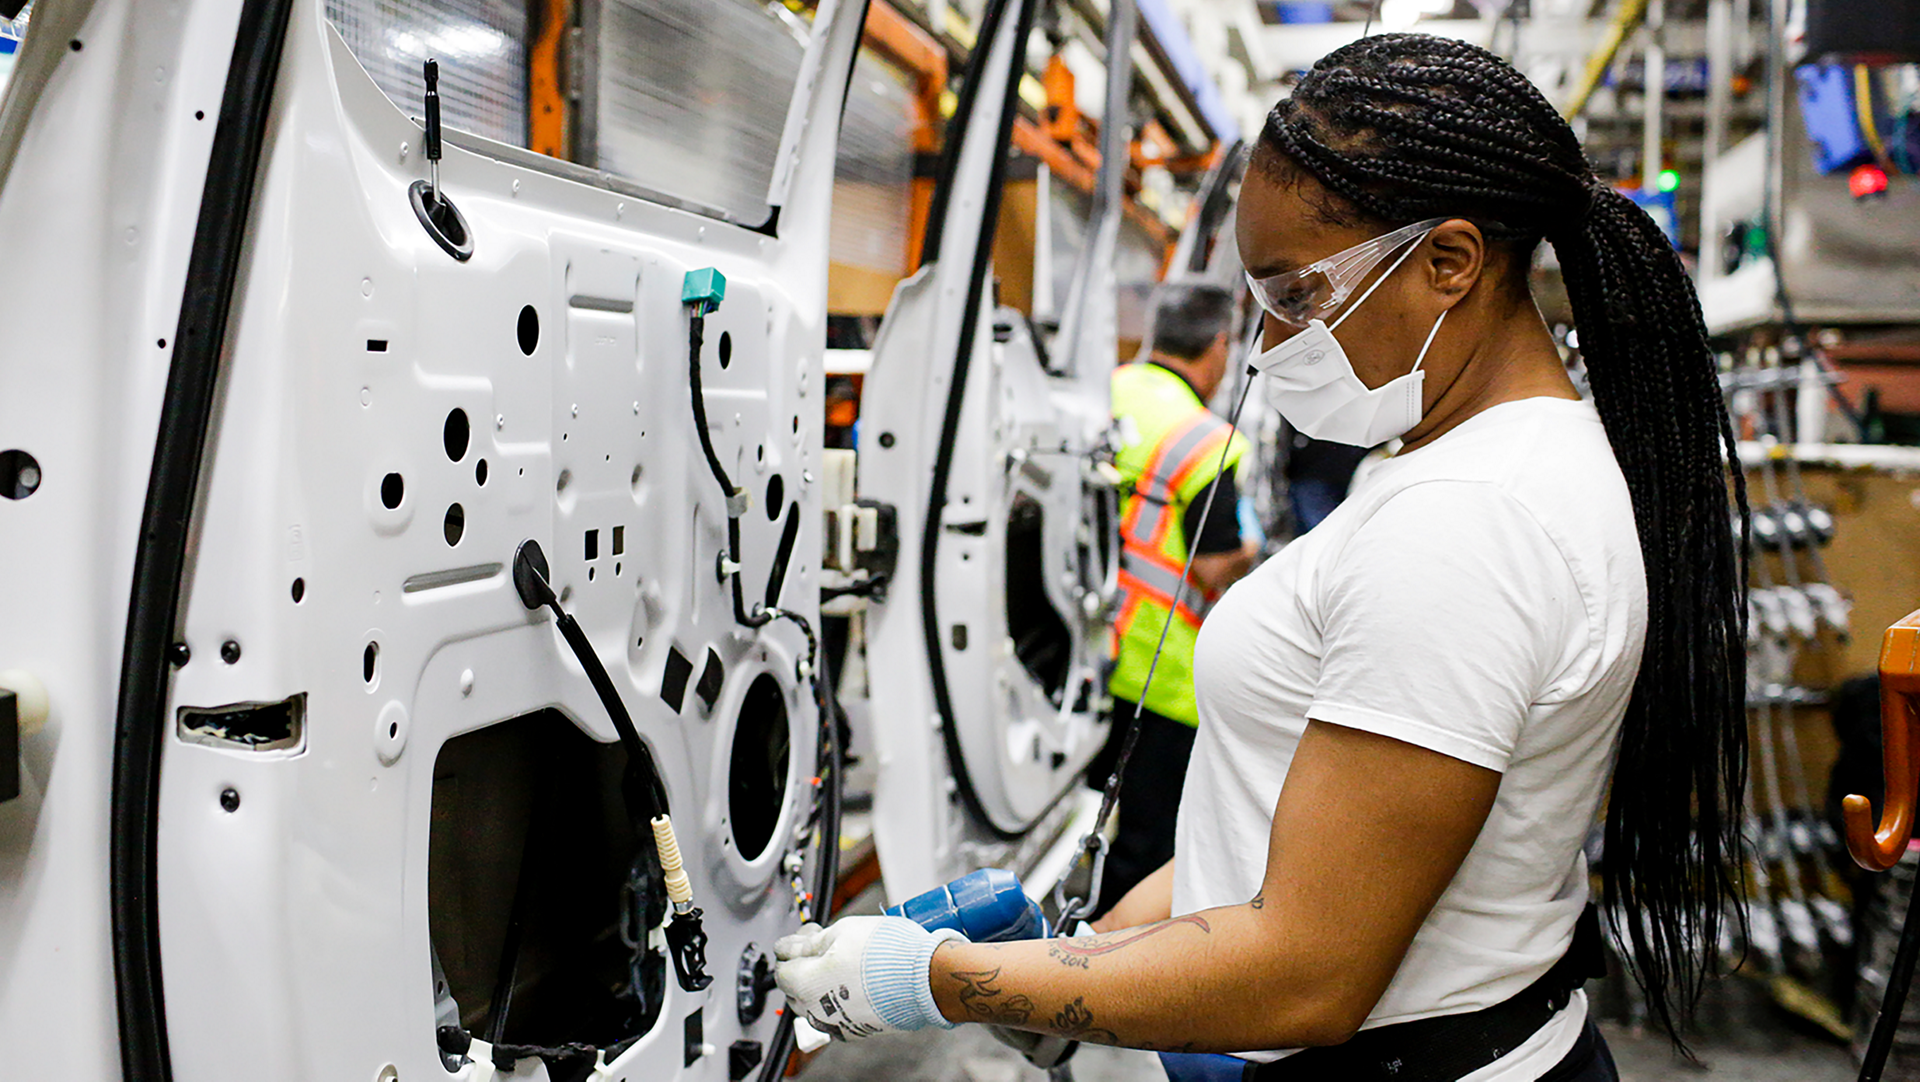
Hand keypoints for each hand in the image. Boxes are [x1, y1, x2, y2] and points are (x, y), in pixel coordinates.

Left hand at [774, 916, 965, 1040]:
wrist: (925, 978)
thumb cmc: (886, 953)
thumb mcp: (841, 931)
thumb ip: (810, 942)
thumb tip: (791, 946)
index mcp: (805, 984)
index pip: (782, 970)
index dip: (790, 949)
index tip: (802, 937)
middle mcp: (817, 1010)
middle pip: (795, 989)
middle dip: (802, 967)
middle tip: (821, 944)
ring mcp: (838, 1023)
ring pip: (815, 1004)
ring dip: (819, 984)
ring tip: (840, 962)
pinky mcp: (858, 1030)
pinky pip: (837, 1014)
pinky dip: (838, 998)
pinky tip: (853, 981)